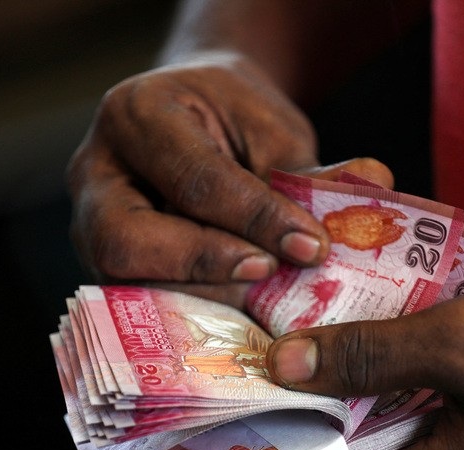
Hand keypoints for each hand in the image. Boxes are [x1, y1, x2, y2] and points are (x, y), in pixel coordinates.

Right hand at [66, 51, 391, 307]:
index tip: (311, 246)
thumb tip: (375, 185)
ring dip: (200, 298)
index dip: (254, 218)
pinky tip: (246, 319)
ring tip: (265, 303)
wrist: (196, 119)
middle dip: (204, 266)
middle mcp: (95, 173)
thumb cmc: (235, 119)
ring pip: (128, 282)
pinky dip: (195, 312)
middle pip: (128, 241)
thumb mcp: (273, 130)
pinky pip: (142, 300)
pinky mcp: (106, 265)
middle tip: (269, 274)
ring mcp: (89, 225)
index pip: (194, 179)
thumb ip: (309, 171)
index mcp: (136, 115)